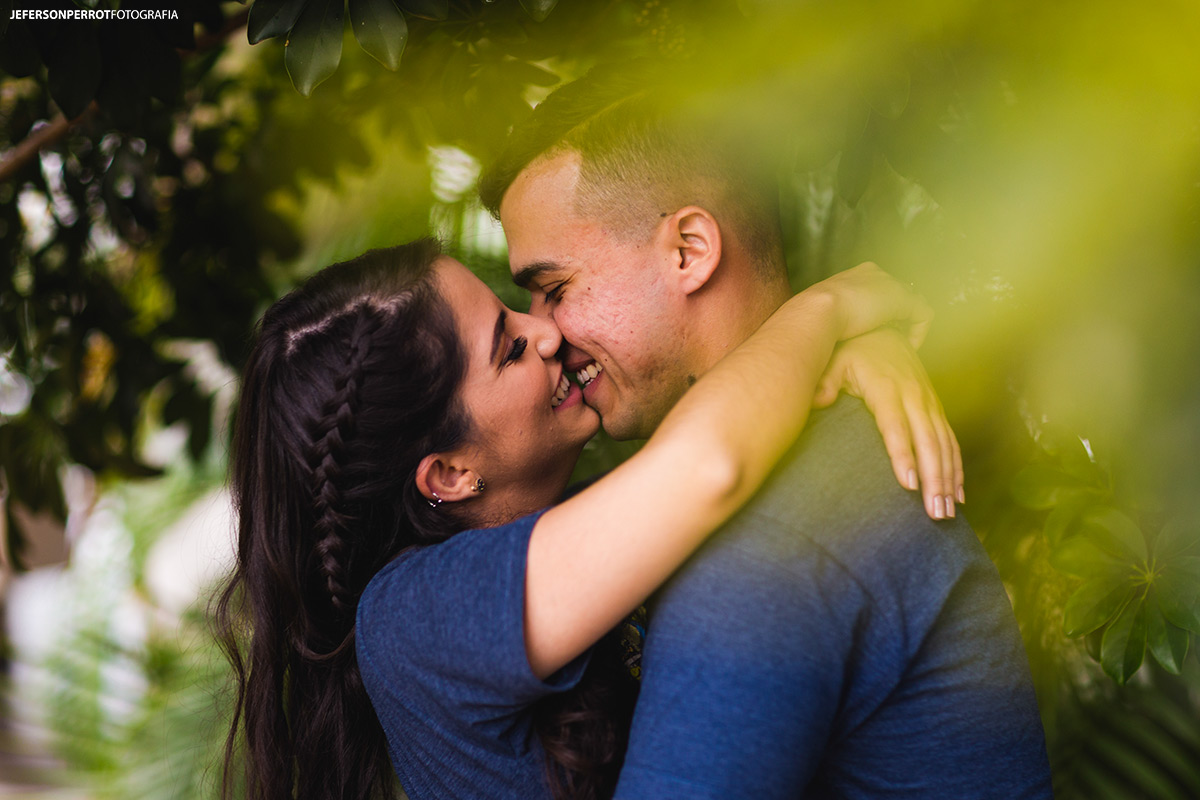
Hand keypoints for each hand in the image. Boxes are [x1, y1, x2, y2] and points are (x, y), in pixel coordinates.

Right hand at [808, 262, 931, 348]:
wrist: (817, 312)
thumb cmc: (811, 317)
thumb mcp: (820, 313)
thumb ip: (828, 317)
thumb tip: (822, 332)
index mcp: (855, 275)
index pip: (876, 289)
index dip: (878, 312)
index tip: (872, 332)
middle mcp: (875, 274)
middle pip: (896, 294)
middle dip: (896, 317)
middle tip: (889, 339)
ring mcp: (890, 284)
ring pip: (912, 303)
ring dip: (908, 324)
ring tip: (901, 344)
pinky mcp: (903, 299)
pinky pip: (923, 315)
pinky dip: (920, 332)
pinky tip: (909, 347)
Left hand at [813, 328, 962, 519]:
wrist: (882, 328)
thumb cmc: (852, 350)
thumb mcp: (835, 360)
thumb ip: (826, 382)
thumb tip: (818, 400)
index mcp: (887, 388)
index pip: (896, 427)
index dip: (903, 455)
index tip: (909, 485)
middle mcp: (914, 396)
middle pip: (927, 442)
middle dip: (934, 479)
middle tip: (936, 512)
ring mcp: (928, 401)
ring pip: (943, 444)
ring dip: (948, 479)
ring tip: (948, 511)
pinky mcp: (935, 406)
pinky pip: (951, 440)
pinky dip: (956, 466)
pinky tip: (958, 493)